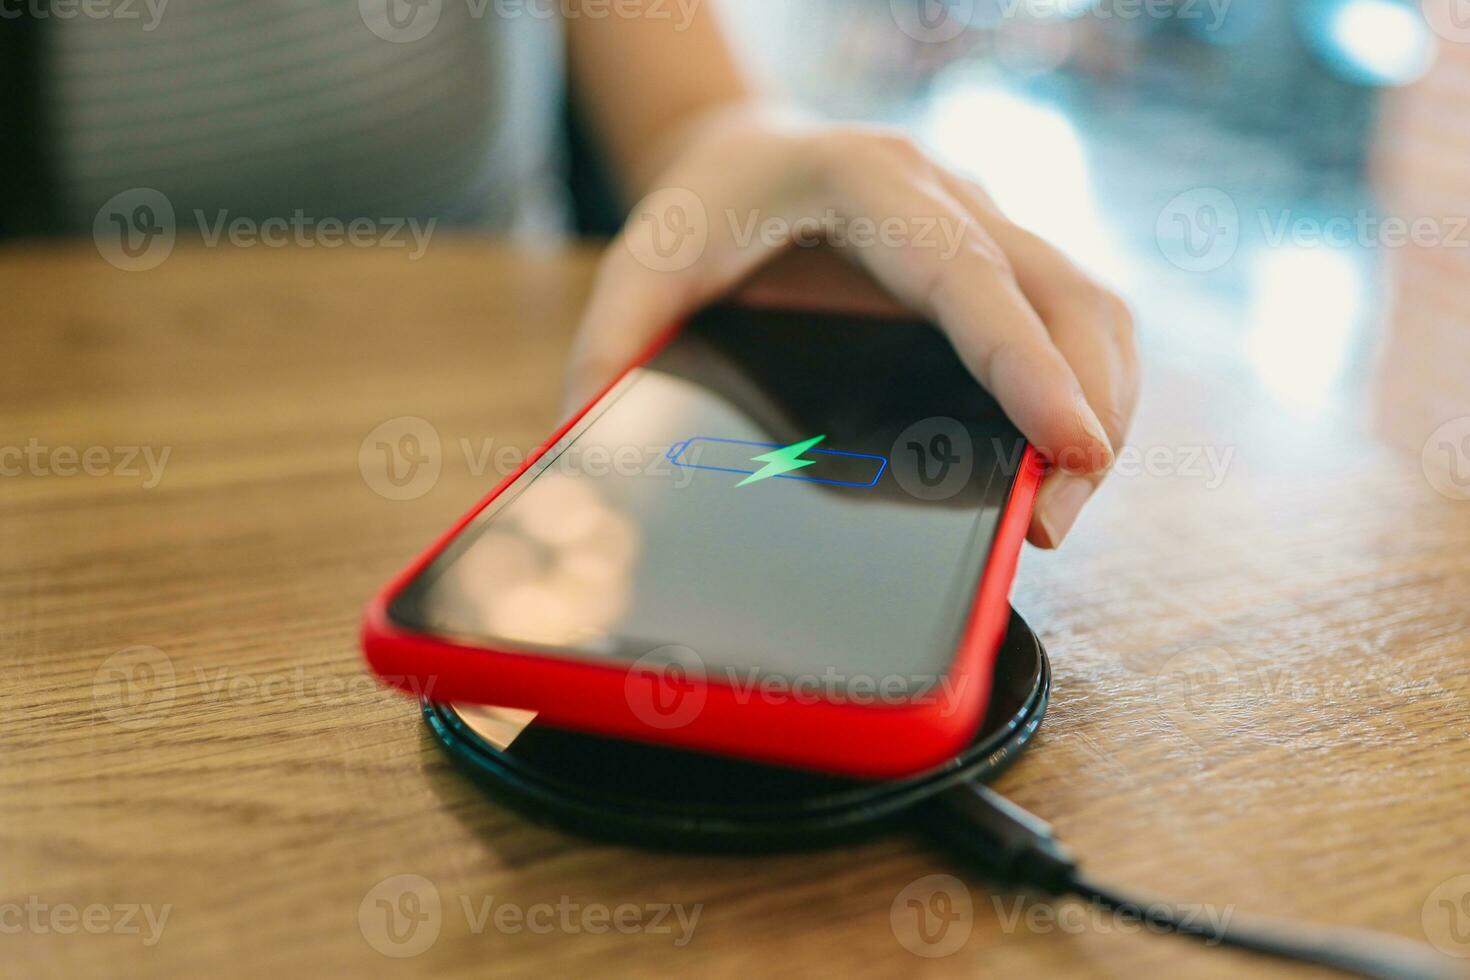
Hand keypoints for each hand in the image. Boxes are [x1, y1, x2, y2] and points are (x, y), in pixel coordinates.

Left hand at [566, 108, 1138, 547]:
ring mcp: (984, 221)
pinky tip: (1064, 454)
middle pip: (1060, 292)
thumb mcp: (640, 266)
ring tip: (1064, 504)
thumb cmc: (701, 210)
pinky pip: (1076, 318)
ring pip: (1090, 304)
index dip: (1025, 360)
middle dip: (1085, 405)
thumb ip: (612, 351)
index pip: (965, 272)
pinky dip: (1088, 387)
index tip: (1068, 443)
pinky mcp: (1000, 260)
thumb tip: (585, 458)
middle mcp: (945, 192)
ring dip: (1103, 402)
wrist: (742, 153)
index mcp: (863, 181)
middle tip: (1057, 516)